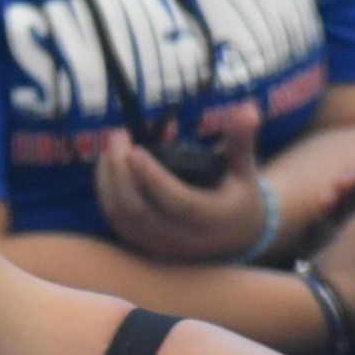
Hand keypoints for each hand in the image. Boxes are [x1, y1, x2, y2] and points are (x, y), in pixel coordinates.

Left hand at [95, 105, 271, 261]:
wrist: (235, 236)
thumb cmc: (238, 194)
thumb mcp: (244, 167)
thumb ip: (242, 138)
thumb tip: (248, 109)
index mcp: (211, 219)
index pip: (178, 202)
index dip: (153, 178)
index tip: (134, 150)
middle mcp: (183, 238)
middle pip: (139, 211)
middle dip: (120, 172)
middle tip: (118, 137)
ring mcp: (160, 245)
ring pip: (121, 216)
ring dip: (109, 179)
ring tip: (111, 146)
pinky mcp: (144, 244)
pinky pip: (116, 221)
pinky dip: (106, 192)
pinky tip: (109, 165)